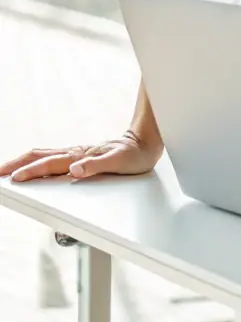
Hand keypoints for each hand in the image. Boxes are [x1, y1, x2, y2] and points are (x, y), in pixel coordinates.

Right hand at [0, 132, 160, 183]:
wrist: (146, 142)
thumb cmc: (135, 154)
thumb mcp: (119, 162)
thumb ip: (97, 166)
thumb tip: (74, 169)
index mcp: (80, 155)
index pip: (50, 164)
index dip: (31, 172)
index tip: (14, 179)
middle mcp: (76, 153)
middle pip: (39, 156)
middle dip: (17, 164)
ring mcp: (77, 153)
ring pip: (44, 155)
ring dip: (24, 161)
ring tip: (8, 170)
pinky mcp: (81, 156)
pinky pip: (53, 158)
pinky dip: (37, 161)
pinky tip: (34, 166)